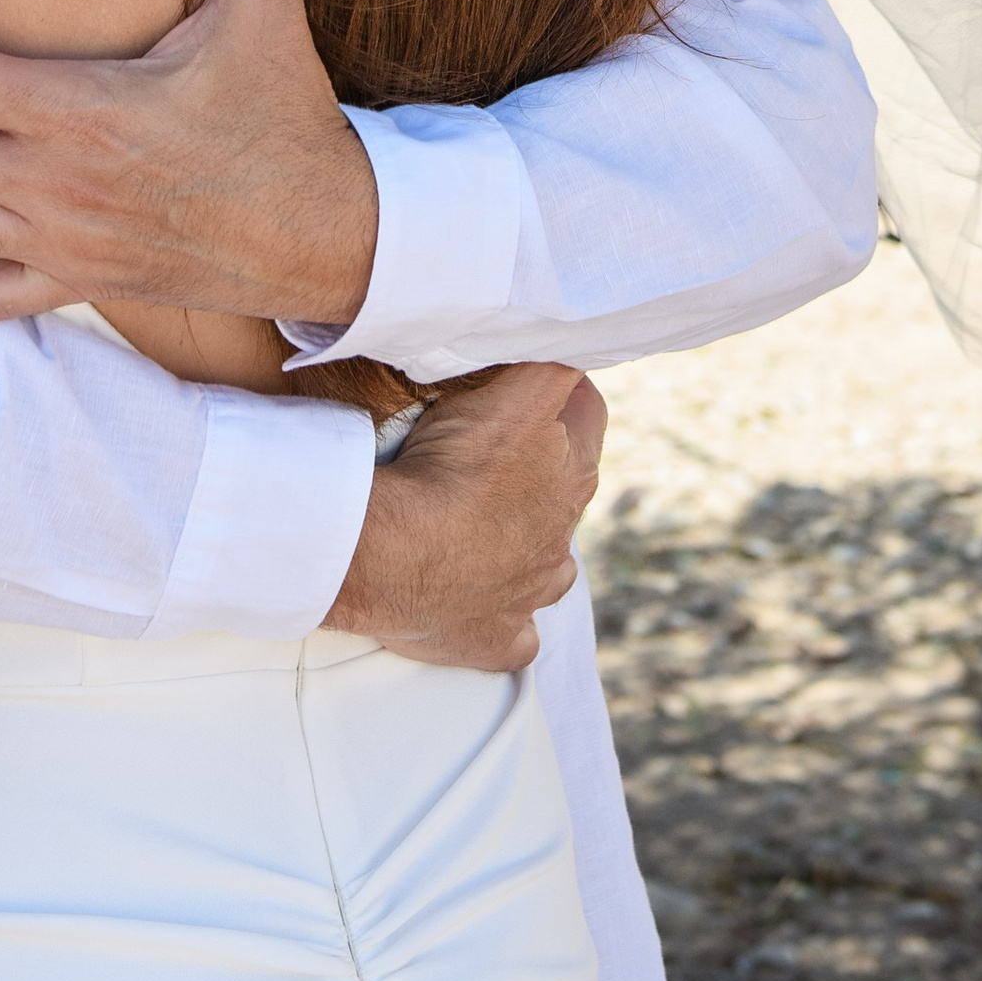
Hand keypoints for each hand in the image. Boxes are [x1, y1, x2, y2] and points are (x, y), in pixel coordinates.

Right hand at [327, 365, 605, 671]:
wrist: (395, 554)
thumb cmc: (453, 469)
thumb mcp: (512, 393)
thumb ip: (551, 365)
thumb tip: (575, 341)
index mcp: (573, 477)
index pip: (586, 414)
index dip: (560, 393)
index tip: (531, 379)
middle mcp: (561, 540)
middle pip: (564, 488)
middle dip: (540, 465)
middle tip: (492, 446)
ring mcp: (530, 594)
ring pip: (548, 566)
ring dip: (526, 545)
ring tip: (485, 524)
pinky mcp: (495, 639)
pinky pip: (514, 635)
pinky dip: (503, 619)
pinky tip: (480, 604)